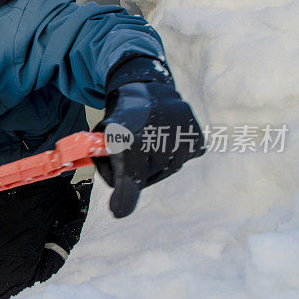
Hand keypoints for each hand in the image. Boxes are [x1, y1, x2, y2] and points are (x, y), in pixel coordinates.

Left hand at [93, 57, 204, 217]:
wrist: (141, 86)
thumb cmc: (119, 120)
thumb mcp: (104, 140)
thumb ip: (109, 169)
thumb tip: (120, 209)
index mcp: (130, 138)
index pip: (130, 177)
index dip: (125, 196)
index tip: (118, 212)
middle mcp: (157, 136)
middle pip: (149, 176)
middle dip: (139, 172)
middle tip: (133, 154)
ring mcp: (180, 134)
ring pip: (169, 168)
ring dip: (158, 163)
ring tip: (149, 143)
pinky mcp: (195, 133)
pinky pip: (187, 156)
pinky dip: (177, 152)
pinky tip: (166, 137)